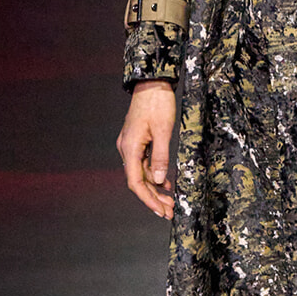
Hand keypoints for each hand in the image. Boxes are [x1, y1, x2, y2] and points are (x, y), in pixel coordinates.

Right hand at [117, 80, 176, 218]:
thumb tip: (158, 181)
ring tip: (170, 202)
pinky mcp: (138, 142)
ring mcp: (131, 146)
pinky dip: (154, 175)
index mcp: (130, 148)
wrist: (152, 84)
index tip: (160, 211)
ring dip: (155, 189)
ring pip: (141, 174)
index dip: (148, 200)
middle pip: (138, 181)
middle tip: (169, 211)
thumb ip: (161, 157)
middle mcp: (127, 150)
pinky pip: (144, 164)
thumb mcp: (164, 131)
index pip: (135, 182)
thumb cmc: (158, 104)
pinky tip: (166, 183)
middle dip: (154, 198)